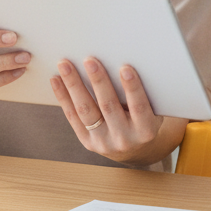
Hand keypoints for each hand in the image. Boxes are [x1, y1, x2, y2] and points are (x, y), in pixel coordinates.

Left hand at [50, 57, 167, 165]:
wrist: (136, 150)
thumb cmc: (146, 119)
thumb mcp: (154, 110)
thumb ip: (144, 93)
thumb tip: (126, 62)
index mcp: (146, 130)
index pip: (139, 107)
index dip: (132, 88)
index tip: (125, 68)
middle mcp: (124, 138)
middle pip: (108, 106)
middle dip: (98, 81)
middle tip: (90, 61)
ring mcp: (103, 142)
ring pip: (86, 111)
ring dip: (74, 85)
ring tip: (66, 66)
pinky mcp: (87, 142)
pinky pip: (72, 117)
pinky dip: (63, 97)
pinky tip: (56, 80)